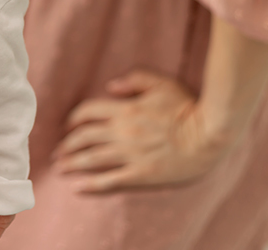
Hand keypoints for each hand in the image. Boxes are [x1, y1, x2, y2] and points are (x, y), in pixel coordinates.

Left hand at [53, 69, 234, 192]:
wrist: (209, 135)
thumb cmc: (188, 108)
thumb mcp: (161, 83)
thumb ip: (134, 80)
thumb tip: (110, 86)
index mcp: (125, 110)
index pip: (88, 112)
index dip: (74, 118)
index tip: (69, 125)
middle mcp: (123, 132)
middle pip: (84, 137)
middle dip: (67, 144)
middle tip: (58, 151)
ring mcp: (131, 155)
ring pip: (91, 159)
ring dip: (72, 163)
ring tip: (60, 168)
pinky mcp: (141, 175)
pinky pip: (110, 181)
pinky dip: (91, 185)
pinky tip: (78, 188)